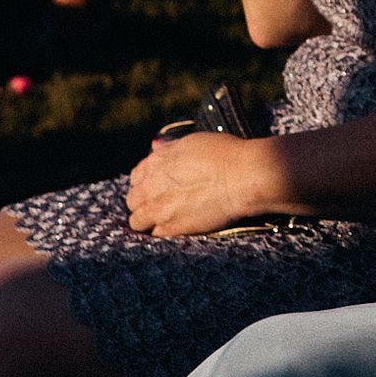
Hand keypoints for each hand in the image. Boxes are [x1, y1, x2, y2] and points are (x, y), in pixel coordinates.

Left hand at [125, 132, 250, 235]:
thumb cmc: (225, 154)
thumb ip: (169, 149)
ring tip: (165, 219)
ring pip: (137, 221)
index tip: (157, 186)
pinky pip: (155, 234)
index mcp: (156, 162)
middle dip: (143, 202)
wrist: (243, 177)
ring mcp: (160, 209)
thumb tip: (155, 148)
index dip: (146, 182)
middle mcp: (152, 185)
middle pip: (132, 200)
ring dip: (147, 220)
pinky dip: (163, 232)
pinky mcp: (173, 228)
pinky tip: (177, 227)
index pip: (136, 177)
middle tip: (161, 204)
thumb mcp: (193, 142)